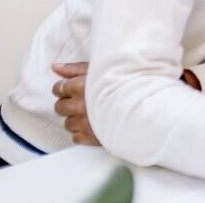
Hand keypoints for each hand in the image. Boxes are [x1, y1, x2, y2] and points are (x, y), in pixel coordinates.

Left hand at [52, 62, 204, 147]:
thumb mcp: (103, 70)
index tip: (74, 88)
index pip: (59, 88)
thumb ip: (76, 68)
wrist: (150, 107)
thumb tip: (55, 67)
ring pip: (67, 123)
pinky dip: (82, 132)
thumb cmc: (130, 84)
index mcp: (81, 86)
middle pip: (60, 106)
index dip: (65, 87)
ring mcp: (85, 123)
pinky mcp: (92, 138)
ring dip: (75, 118)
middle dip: (68, 102)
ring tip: (91, 113)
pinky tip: (94, 124)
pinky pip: (76, 137)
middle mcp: (79, 106)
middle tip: (83, 100)